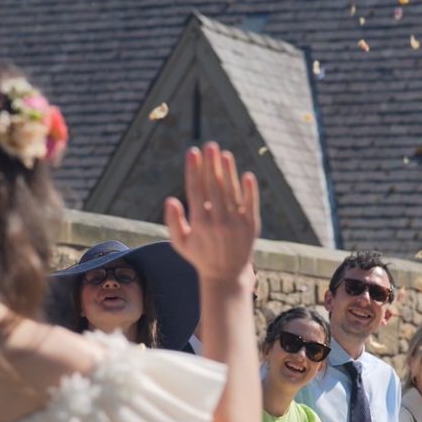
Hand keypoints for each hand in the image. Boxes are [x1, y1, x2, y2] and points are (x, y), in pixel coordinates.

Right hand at [164, 143, 259, 281]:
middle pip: (214, 186)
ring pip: (232, 192)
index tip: (192, 152)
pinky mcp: (251, 226)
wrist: (226, 275)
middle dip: (211, 165)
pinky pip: (250, 204)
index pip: (196, 190)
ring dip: (228, 172)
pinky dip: (249, 190)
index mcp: (199, 223)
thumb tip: (170, 199)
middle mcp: (218, 222)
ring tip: (224, 154)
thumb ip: (173, 222)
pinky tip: (246, 174)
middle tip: (209, 146)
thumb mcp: (181, 243)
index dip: (194, 170)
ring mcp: (236, 223)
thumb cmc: (200, 256)